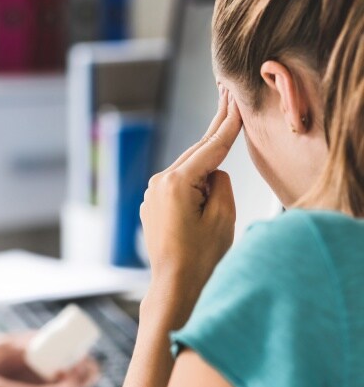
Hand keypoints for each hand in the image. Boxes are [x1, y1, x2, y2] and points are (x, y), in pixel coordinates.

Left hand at [140, 87, 241, 323]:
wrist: (174, 285)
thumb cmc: (200, 257)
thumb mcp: (223, 216)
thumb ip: (220, 183)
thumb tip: (213, 172)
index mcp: (176, 183)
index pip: (211, 148)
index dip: (228, 126)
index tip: (235, 103)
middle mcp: (158, 183)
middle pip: (195, 153)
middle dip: (214, 132)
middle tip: (227, 101)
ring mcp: (151, 195)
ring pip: (186, 170)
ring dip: (204, 163)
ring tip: (221, 146)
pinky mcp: (151, 206)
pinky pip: (176, 186)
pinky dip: (192, 181)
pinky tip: (204, 184)